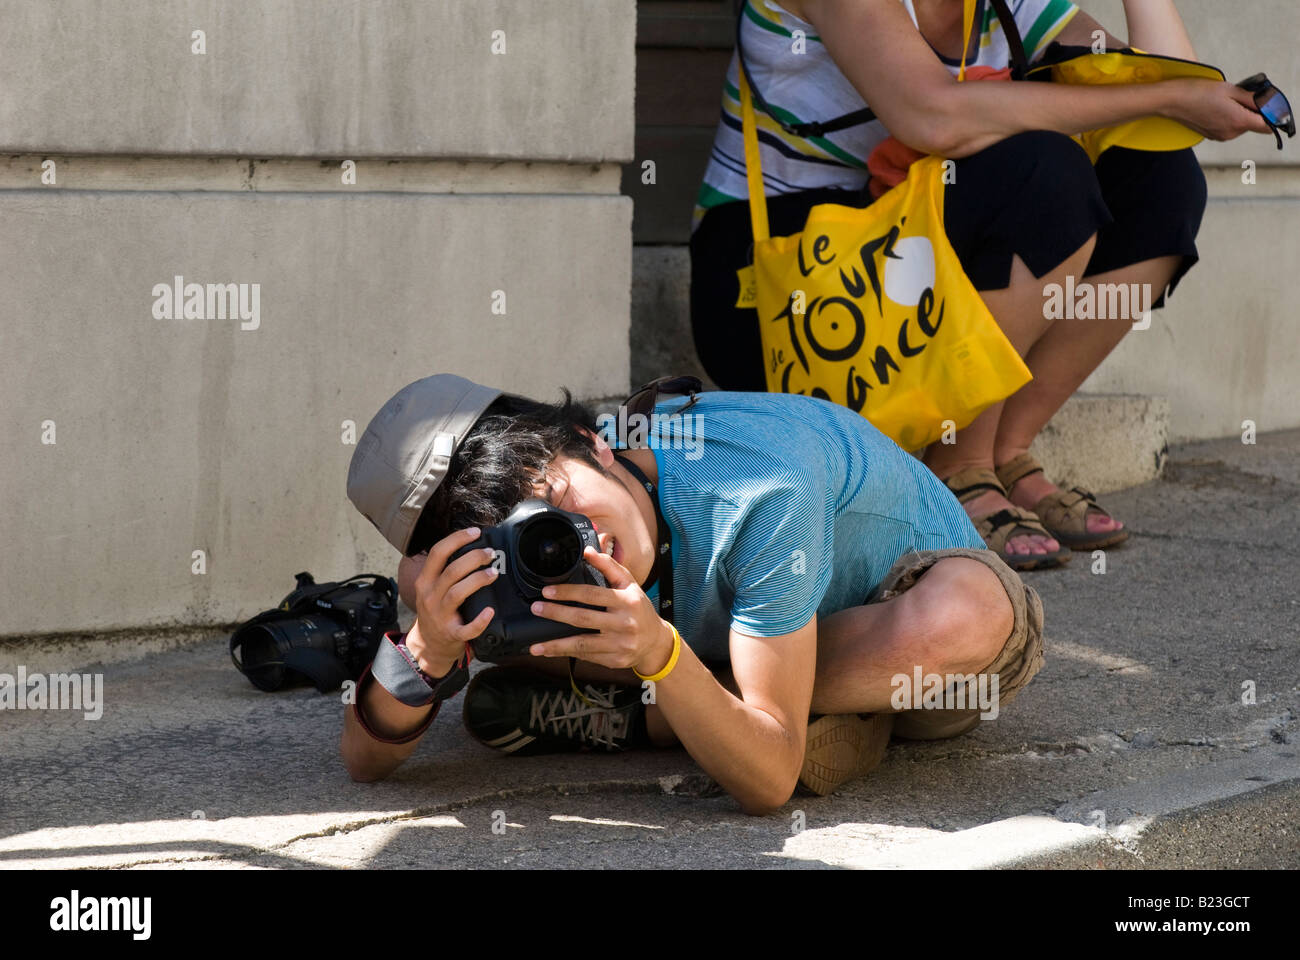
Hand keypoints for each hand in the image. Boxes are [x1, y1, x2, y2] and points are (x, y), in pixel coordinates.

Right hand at [404, 527, 497, 676]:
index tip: (476, 532)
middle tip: (491, 554)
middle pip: (451, 571)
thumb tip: (470, 545)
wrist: (428, 644)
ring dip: (477, 580)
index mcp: (425, 581)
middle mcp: (430, 596)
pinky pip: (466, 629)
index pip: (437, 553)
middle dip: (474, 558)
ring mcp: (440, 616)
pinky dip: (479, 621)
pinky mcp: (451, 634)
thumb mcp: (430, 587)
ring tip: (493, 573)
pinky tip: (490, 612)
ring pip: (457, 593)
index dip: (457, 539)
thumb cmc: (435, 610)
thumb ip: (444, 570)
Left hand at [527, 545, 674, 675]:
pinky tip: (551, 652)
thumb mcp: (629, 584)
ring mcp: (620, 645)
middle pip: (584, 619)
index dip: (568, 592)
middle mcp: (624, 624)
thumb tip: (587, 551)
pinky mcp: (615, 660)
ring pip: (582, 644)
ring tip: (535, 645)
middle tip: (537, 609)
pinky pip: (587, 656)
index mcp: (627, 601)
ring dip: (556, 645)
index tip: (548, 591)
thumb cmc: (638, 608)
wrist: (655, 641)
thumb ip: (609, 566)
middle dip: (557, 613)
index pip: (592, 594)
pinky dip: (567, 654)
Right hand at [1163, 78, 1273, 141]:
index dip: (1269, 115)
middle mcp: (1230, 133)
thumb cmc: (1197, 93)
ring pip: (1241, 126)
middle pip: (1253, 125)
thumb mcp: (1230, 89)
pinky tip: (1216, 108)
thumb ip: (1252, 98)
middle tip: (1238, 96)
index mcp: (1238, 121)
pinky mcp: (1212, 136)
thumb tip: (1266, 102)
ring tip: (1223, 101)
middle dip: (1251, 111)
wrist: (1172, 102)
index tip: (1264, 104)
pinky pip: (1229, 128)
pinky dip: (1228, 118)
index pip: (1267, 126)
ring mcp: (1220, 136)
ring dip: (1239, 114)